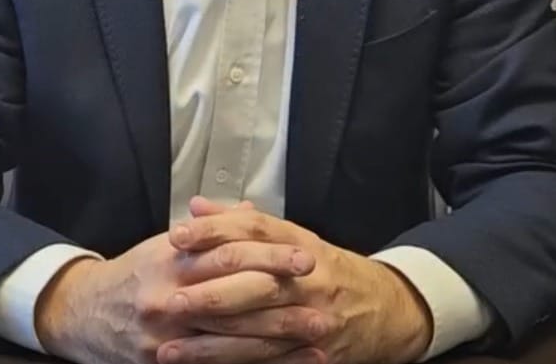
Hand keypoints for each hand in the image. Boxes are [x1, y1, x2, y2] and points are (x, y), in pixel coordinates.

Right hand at [36, 200, 319, 363]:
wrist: (82, 315)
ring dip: (279, 342)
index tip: (307, 257)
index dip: (271, 255)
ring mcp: (167, 338)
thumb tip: (252, 209)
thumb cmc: (133, 275)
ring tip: (319, 339)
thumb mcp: (164, 245)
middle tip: (325, 303)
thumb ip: (211, 230)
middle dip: (284, 303)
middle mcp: (169, 297)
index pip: (229, 254)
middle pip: (235, 299)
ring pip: (232, 340)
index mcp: (172, 260)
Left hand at [160, 200, 433, 363]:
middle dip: (212, 294)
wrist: (386, 309)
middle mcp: (308, 281)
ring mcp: (314, 321)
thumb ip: (242, 224)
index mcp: (301, 244)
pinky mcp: (315, 356)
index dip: (214, 232)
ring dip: (212, 344)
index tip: (176, 236)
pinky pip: (271, 362)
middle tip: (171, 301)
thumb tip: (196, 207)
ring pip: (258, 333)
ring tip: (170, 348)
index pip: (254, 231)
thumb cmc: (327, 270)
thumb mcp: (293, 239)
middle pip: (256, 283)